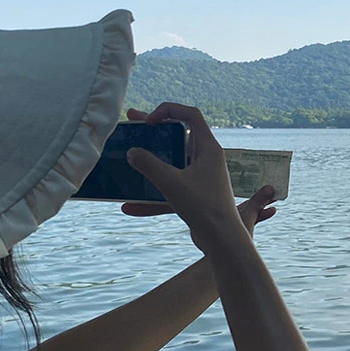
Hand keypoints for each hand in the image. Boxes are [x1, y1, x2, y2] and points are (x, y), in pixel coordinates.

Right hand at [123, 104, 272, 250]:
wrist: (222, 240)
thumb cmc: (203, 207)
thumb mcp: (171, 182)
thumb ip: (149, 164)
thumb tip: (132, 151)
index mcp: (209, 148)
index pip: (190, 115)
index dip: (168, 111)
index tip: (149, 122)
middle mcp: (207, 159)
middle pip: (179, 135)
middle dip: (155, 129)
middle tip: (132, 122)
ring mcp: (202, 177)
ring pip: (173, 161)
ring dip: (151, 157)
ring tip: (127, 154)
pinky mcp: (195, 194)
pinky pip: (171, 185)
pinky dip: (153, 191)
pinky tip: (130, 205)